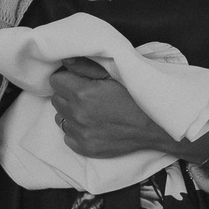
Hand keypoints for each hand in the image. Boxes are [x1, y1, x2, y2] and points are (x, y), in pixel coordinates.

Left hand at [44, 61, 203, 161]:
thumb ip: (86, 66)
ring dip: (70, 113)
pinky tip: (92, 125)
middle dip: (67, 94)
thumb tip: (64, 60)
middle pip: (56, 99)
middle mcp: (77, 115)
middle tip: (85, 94)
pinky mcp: (85, 148)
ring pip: (60, 118)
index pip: (55, 80)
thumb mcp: (113, 75)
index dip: (66, 78)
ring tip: (90, 110)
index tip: (77, 79)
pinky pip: (67, 137)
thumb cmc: (135, 97)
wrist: (153, 127)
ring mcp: (80, 134)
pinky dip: (76, 131)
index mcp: (82, 93)